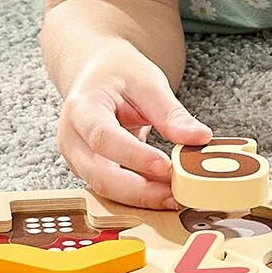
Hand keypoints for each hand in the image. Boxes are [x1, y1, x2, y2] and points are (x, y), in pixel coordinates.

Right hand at [56, 50, 210, 209]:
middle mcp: (71, 138)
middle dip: (139, 189)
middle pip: (99, 173)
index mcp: (81, 108)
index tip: (166, 167)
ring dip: (140, 197)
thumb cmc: (119, 75)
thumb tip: (200, 137)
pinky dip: (137, 195)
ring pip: (104, 188)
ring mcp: (76, 159)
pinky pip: (111, 189)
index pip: (103, 137)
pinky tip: (163, 195)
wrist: (97, 75)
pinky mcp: (88, 171)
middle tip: (176, 194)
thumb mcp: (148, 82)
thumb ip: (171, 113)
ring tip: (175, 198)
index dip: (134, 156)